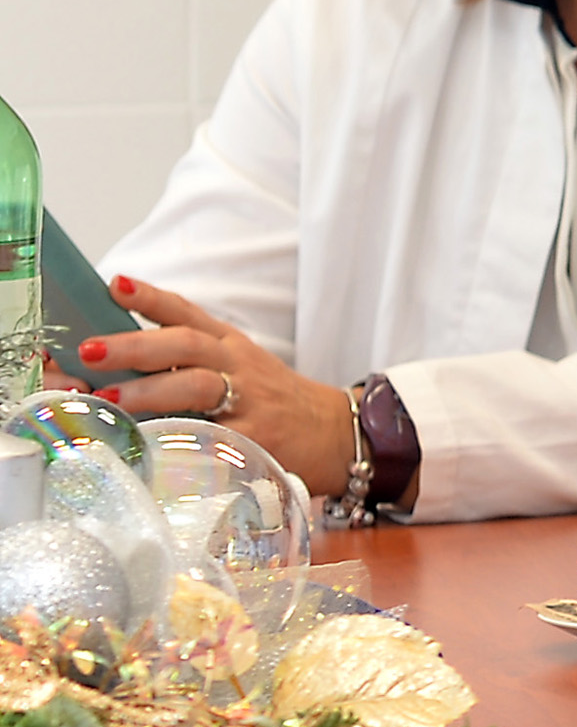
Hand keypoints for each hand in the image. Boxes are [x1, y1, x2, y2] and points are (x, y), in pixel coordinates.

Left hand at [78, 278, 357, 496]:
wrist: (336, 432)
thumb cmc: (272, 401)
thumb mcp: (237, 367)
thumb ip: (186, 362)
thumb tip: (114, 364)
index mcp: (229, 345)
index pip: (187, 313)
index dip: (150, 298)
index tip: (114, 285)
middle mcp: (238, 365)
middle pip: (186, 345)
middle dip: (134, 346)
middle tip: (90, 349)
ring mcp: (250, 401)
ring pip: (197, 385)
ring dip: (149, 390)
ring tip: (108, 397)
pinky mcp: (258, 438)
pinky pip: (215, 435)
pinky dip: (182, 437)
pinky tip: (150, 442)